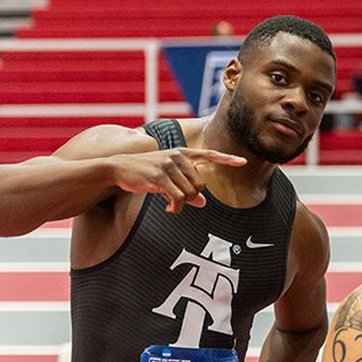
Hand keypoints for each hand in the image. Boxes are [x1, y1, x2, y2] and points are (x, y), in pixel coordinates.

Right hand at [111, 148, 245, 213]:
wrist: (119, 167)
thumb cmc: (146, 173)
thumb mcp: (168, 178)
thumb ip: (187, 188)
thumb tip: (203, 203)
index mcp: (183, 154)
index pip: (210, 155)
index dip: (227, 159)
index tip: (243, 161)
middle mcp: (179, 156)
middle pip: (201, 185)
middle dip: (191, 197)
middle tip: (176, 200)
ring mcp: (169, 165)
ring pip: (190, 193)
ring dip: (181, 203)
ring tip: (169, 203)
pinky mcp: (160, 176)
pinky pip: (178, 198)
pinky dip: (175, 208)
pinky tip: (167, 208)